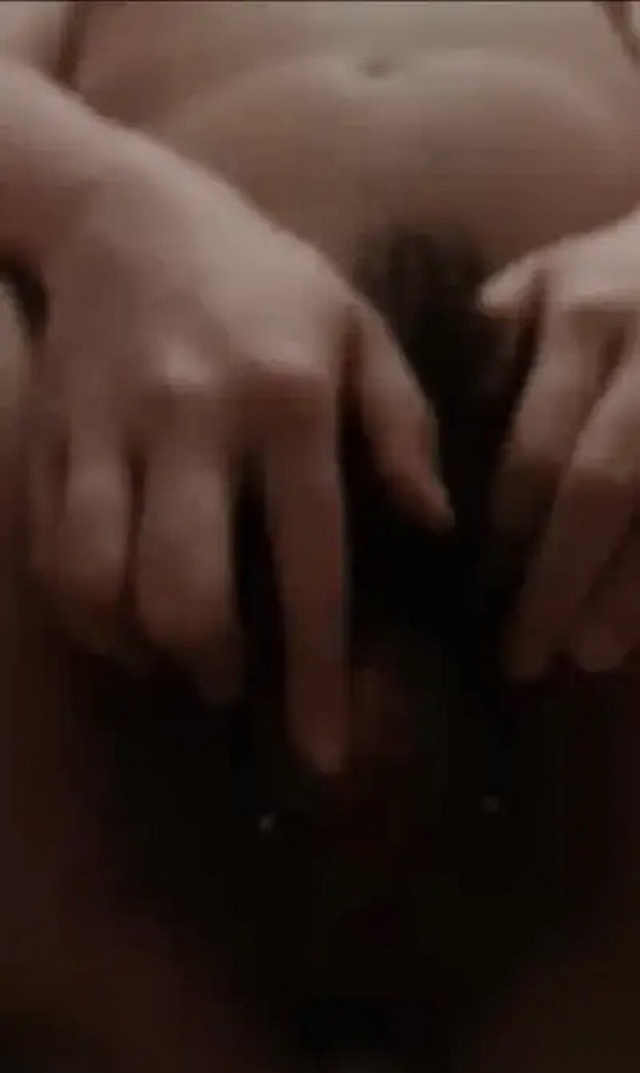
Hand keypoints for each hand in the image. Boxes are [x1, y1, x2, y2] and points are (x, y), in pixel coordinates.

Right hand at [30, 138, 448, 772]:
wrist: (125, 211)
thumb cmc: (263, 277)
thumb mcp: (356, 327)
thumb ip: (402, 425)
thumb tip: (434, 526)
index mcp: (288, 403)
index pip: (310, 563)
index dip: (316, 671)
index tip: (324, 753)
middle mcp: (193, 423)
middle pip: (184, 591)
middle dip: (209, 663)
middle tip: (230, 679)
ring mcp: (108, 430)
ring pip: (98, 581)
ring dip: (137, 646)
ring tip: (170, 653)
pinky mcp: (50, 436)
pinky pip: (48, 552)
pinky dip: (83, 610)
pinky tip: (117, 615)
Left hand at [482, 211, 639, 679]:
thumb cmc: (621, 272)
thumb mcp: (550, 278)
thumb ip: (496, 347)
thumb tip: (441, 444)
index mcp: (585, 318)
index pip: (537, 444)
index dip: (509, 530)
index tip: (482, 597)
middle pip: (601, 487)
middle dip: (559, 580)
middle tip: (525, 656)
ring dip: (629, 591)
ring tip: (591, 656)